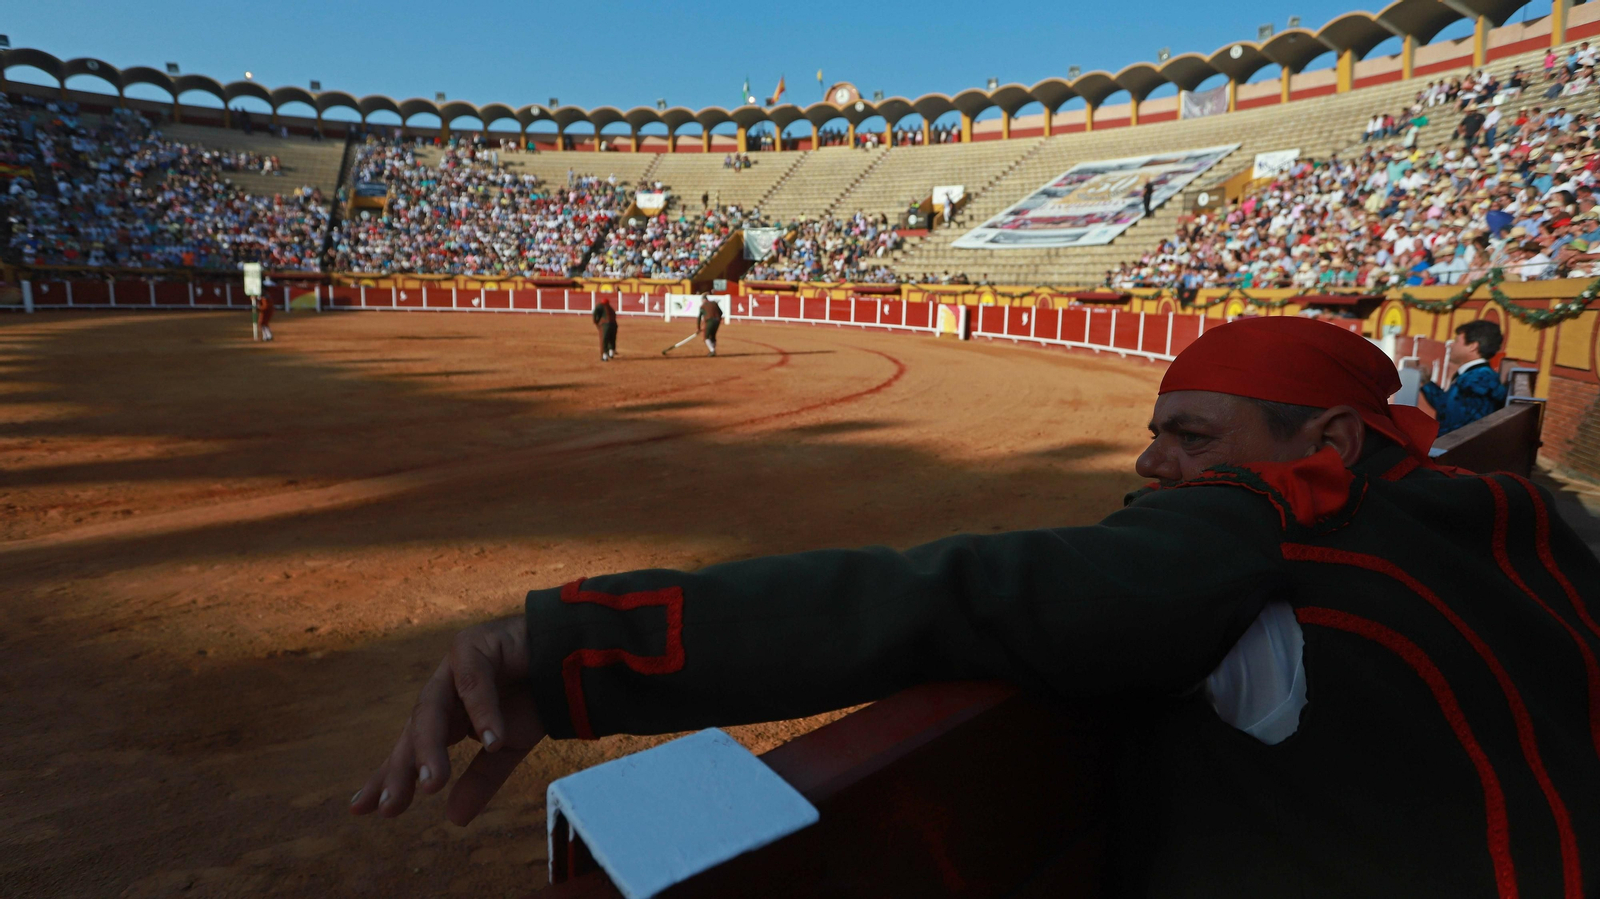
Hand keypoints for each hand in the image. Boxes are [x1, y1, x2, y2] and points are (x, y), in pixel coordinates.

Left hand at [351, 615, 544, 824]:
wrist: (573, 663)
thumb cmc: (537, 700)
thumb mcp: (506, 749)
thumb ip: (480, 780)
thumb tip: (454, 820)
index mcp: (447, 716)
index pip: (410, 748)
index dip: (388, 777)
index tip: (362, 810)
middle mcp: (444, 691)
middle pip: (414, 731)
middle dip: (401, 768)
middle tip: (389, 806)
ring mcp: (454, 666)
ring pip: (432, 708)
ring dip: (430, 746)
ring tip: (432, 783)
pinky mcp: (475, 645)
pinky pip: (474, 682)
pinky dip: (483, 711)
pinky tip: (490, 740)